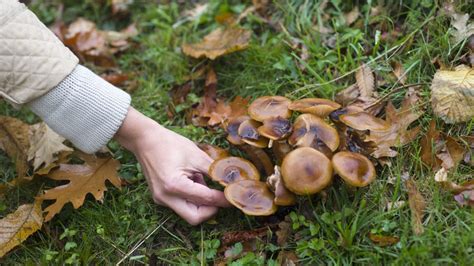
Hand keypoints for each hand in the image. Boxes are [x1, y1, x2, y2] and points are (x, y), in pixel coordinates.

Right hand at [115, 107, 229, 224]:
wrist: (145, 140)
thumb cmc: (171, 144)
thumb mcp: (197, 156)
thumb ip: (215, 171)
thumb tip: (232, 182)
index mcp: (174, 186)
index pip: (206, 199)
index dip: (223, 199)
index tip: (235, 196)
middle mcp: (165, 197)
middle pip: (195, 217)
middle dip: (211, 209)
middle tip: (222, 196)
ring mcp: (161, 199)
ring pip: (188, 213)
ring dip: (201, 203)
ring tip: (201, 180)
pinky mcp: (160, 198)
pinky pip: (180, 205)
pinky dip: (191, 198)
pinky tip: (192, 180)